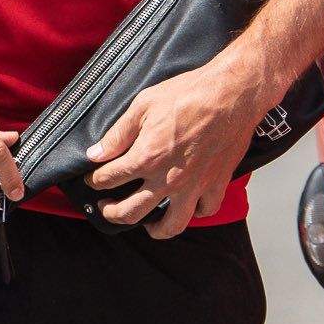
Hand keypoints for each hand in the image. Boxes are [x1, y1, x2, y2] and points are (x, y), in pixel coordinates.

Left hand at [84, 56, 267, 237]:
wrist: (231, 96)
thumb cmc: (187, 94)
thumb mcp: (142, 106)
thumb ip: (118, 134)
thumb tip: (95, 153)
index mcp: (146, 158)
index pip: (109, 178)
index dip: (95, 180)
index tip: (92, 178)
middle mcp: (167, 179)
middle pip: (131, 211)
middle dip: (112, 212)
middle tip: (106, 208)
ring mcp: (194, 186)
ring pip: (171, 225)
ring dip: (155, 229)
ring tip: (146, 225)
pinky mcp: (216, 184)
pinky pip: (205, 210)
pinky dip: (196, 212)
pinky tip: (188, 207)